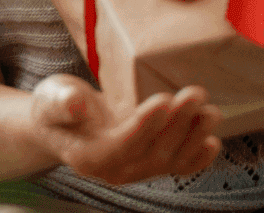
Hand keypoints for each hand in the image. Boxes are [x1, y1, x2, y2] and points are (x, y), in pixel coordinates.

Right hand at [29, 75, 220, 183]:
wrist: (67, 121)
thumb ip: (61, 103)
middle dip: (177, 124)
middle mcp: (114, 170)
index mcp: (88, 156)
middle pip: (151, 153)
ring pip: (169, 160)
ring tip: (210, 112)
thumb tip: (75, 105)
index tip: (163, 100)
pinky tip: (212, 143)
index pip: (120, 146)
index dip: (143, 126)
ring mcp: (136, 169)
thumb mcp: (52, 98)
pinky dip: (197, 159)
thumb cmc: (59, 106)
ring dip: (193, 137)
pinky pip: (178, 168)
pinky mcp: (152, 161)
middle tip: (195, 94)